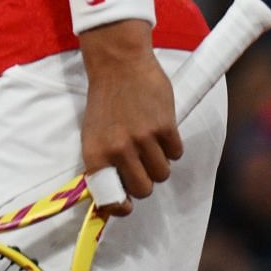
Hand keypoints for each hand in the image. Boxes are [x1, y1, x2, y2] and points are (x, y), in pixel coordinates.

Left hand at [80, 21, 182, 216]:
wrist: (118, 64)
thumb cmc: (106, 100)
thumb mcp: (94, 132)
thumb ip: (104, 160)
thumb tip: (115, 193)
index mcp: (95, 153)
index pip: (108, 195)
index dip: (120, 206)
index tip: (125, 206)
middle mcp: (117, 150)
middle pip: (143, 190)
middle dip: (145, 182)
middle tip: (143, 166)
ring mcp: (142, 139)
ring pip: (162, 174)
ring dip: (160, 163)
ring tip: (151, 143)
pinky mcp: (164, 127)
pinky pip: (176, 153)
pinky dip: (172, 146)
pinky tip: (161, 129)